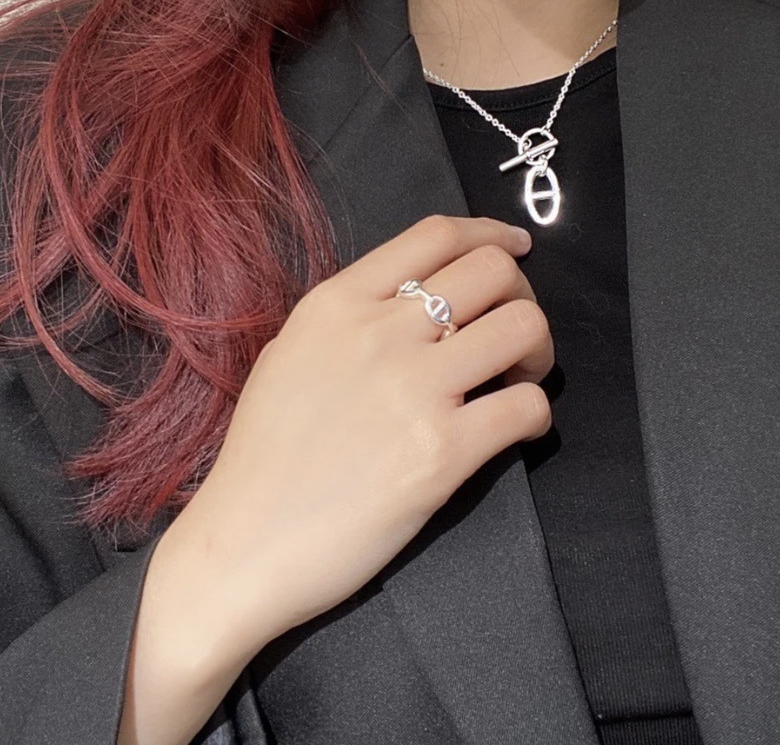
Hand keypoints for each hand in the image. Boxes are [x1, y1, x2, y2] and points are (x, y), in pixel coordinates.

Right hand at [168, 214, 553, 649]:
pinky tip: (513, 430)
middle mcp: (379, 331)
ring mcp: (414, 389)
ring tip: (516, 379)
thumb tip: (413, 305)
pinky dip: (535, 414)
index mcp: (338, 302)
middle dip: (520, 293)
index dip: (489, 234)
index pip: (435, 234)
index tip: (515, 248)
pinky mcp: (443, 451)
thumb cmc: (261, 457)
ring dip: (536, 351)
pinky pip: (527, 406)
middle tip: (511, 334)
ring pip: (523, 325)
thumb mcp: (289, 355)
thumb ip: (348, 320)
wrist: (242, 545)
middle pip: (492, 270)